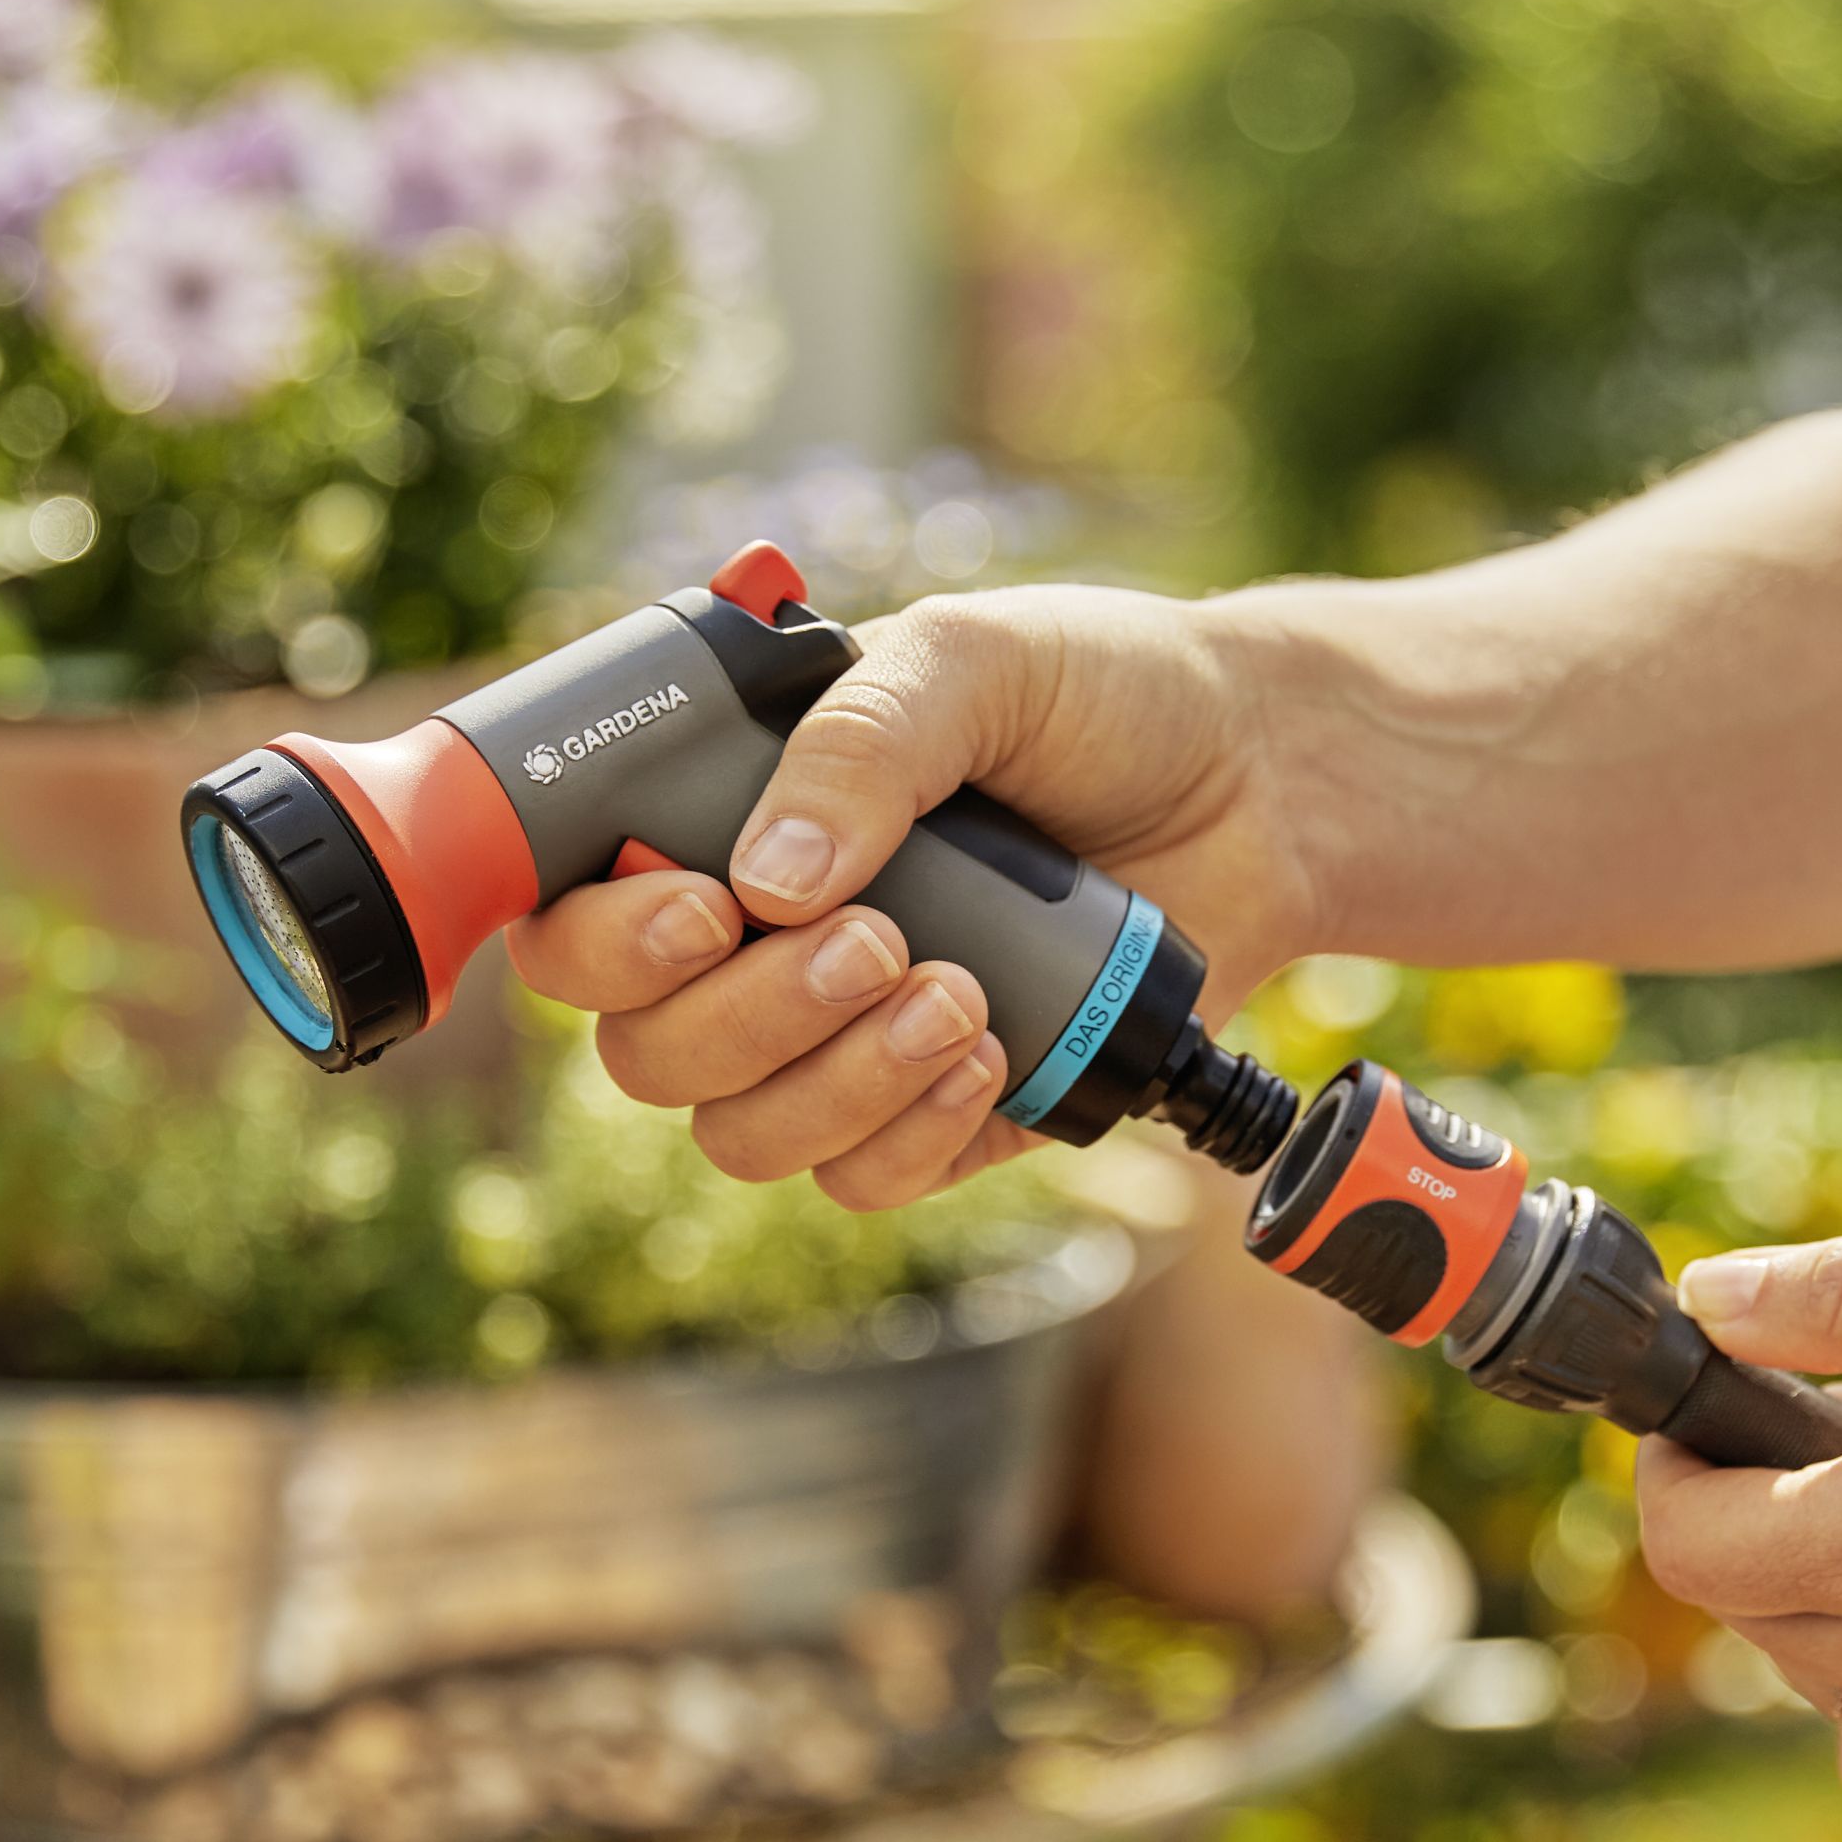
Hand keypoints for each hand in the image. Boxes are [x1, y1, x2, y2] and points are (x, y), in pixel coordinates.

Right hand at [507, 583, 1319, 1205]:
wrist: (1264, 782)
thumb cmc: (1106, 694)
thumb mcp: (977, 660)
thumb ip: (868, 738)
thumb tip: (770, 877)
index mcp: (727, 820)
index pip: (577, 920)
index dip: (603, 942)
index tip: (707, 909)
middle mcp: (762, 941)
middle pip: (646, 1052)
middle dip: (750, 1016)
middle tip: (879, 940)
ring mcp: (842, 1039)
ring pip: (744, 1135)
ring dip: (838, 1082)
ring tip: (960, 994)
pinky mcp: (939, 1112)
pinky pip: (862, 1181)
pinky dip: (912, 1133)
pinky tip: (992, 1054)